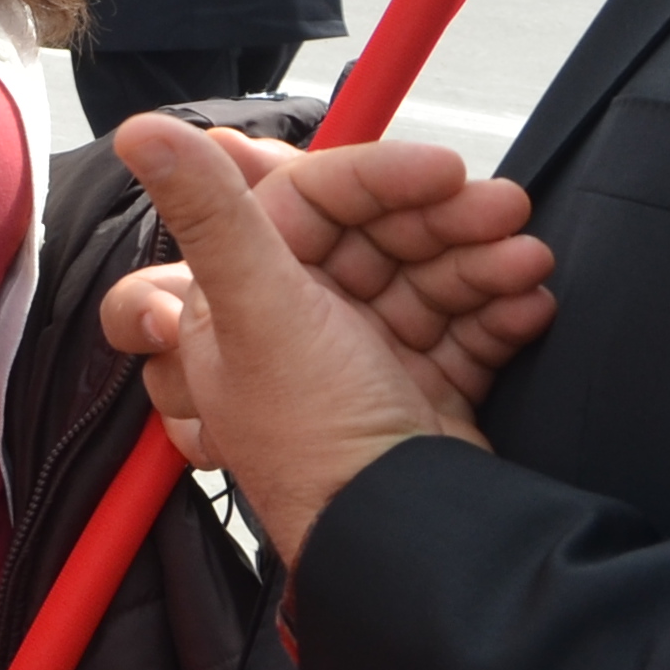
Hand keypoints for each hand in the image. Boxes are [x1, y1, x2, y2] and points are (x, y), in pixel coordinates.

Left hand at [96, 128, 555, 436]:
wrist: (402, 538)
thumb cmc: (314, 438)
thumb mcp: (258, 310)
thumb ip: (209, 214)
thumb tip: (140, 131)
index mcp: (241, 300)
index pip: (310, 204)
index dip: (377, 178)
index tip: (441, 168)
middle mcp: (295, 326)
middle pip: (378, 238)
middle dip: (447, 218)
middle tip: (506, 208)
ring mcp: (361, 361)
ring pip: (429, 278)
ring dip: (485, 262)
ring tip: (529, 262)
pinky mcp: (419, 394)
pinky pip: (463, 330)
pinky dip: (498, 313)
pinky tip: (530, 306)